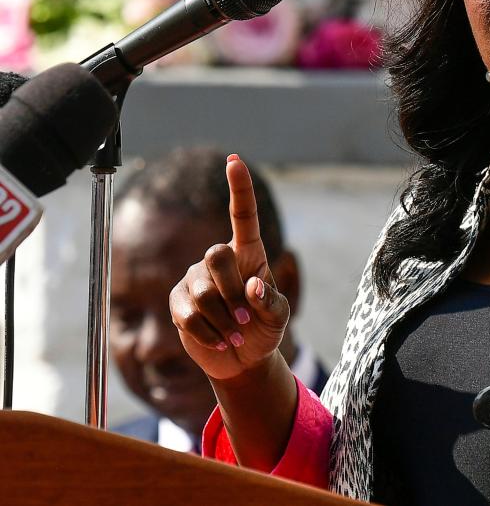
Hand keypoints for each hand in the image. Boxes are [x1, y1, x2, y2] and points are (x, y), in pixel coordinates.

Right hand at [169, 154, 289, 381]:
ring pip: (203, 291)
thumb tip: (253, 286)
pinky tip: (219, 341)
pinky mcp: (178, 303)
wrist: (242, 359)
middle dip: (232, 289)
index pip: (243, 216)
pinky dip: (209, 333)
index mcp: (249, 253)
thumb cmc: (264, 328)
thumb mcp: (278, 317)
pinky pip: (188, 315)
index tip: (235, 162)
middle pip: (217, 255)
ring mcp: (194, 279)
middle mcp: (218, 259)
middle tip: (245, 316)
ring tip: (235, 332)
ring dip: (223, 318)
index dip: (239, 189)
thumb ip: (271, 302)